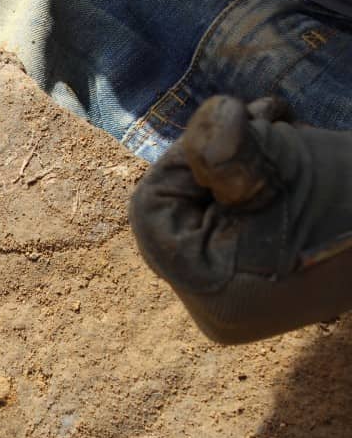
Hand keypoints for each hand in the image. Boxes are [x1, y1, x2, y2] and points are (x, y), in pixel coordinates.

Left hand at [129, 95, 351, 343]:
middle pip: (172, 213)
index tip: (238, 133)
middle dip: (213, 161)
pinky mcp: (251, 287)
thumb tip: (200, 130)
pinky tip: (285, 159)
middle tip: (264, 125)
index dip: (185, 160)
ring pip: (197, 213)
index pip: (151, 211)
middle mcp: (216, 312)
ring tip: (284, 136)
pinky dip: (246, 187)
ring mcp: (235, 304)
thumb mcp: (286, 162)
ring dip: (234, 166)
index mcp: (215, 295)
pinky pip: (221, 228)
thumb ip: (224, 146)